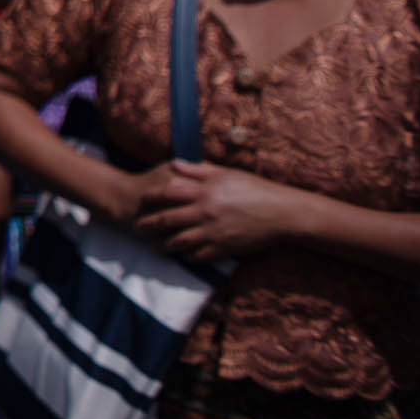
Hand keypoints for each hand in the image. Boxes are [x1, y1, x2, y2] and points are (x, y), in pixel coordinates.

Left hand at [132, 160, 315, 263]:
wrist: (283, 214)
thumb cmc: (256, 189)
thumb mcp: (227, 173)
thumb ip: (198, 169)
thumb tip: (174, 163)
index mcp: (204, 191)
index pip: (168, 193)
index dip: (152, 196)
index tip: (141, 199)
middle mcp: (204, 212)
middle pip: (167, 220)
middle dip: (149, 224)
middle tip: (136, 228)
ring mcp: (213, 232)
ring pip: (179, 241)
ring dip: (164, 245)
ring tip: (154, 246)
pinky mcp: (224, 249)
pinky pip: (199, 255)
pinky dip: (187, 256)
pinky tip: (181, 256)